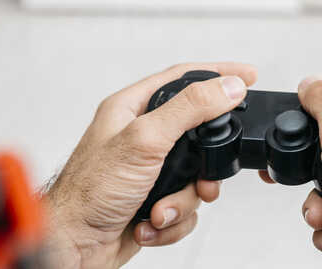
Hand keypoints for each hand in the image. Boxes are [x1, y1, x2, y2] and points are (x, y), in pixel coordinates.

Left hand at [40, 62, 256, 268]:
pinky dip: (172, 220)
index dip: (218, 75)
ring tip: (161, 207)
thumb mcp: (145, 139)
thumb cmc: (88, 192)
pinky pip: (184, 206)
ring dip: (183, 199)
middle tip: (207, 175)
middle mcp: (140, 137)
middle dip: (205, 163)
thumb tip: (229, 86)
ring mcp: (147, 171)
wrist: (71, 248)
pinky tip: (149, 223)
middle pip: (197, 134)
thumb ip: (190, 109)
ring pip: (194, 176)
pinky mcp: (152, 201)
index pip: (184, 78)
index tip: (249, 76)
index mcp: (132, 108)